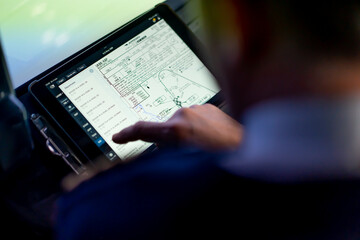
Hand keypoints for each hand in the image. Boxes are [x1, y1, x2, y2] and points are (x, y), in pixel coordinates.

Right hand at [112, 104, 242, 149]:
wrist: (250, 148)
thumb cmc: (223, 159)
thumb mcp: (187, 163)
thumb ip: (168, 153)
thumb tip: (158, 149)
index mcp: (178, 129)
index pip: (144, 129)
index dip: (127, 133)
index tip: (117, 136)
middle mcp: (186, 114)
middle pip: (166, 129)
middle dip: (169, 140)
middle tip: (185, 154)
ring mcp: (199, 109)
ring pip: (181, 123)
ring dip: (186, 134)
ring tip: (204, 148)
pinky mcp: (208, 108)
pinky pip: (195, 118)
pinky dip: (197, 128)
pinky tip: (210, 140)